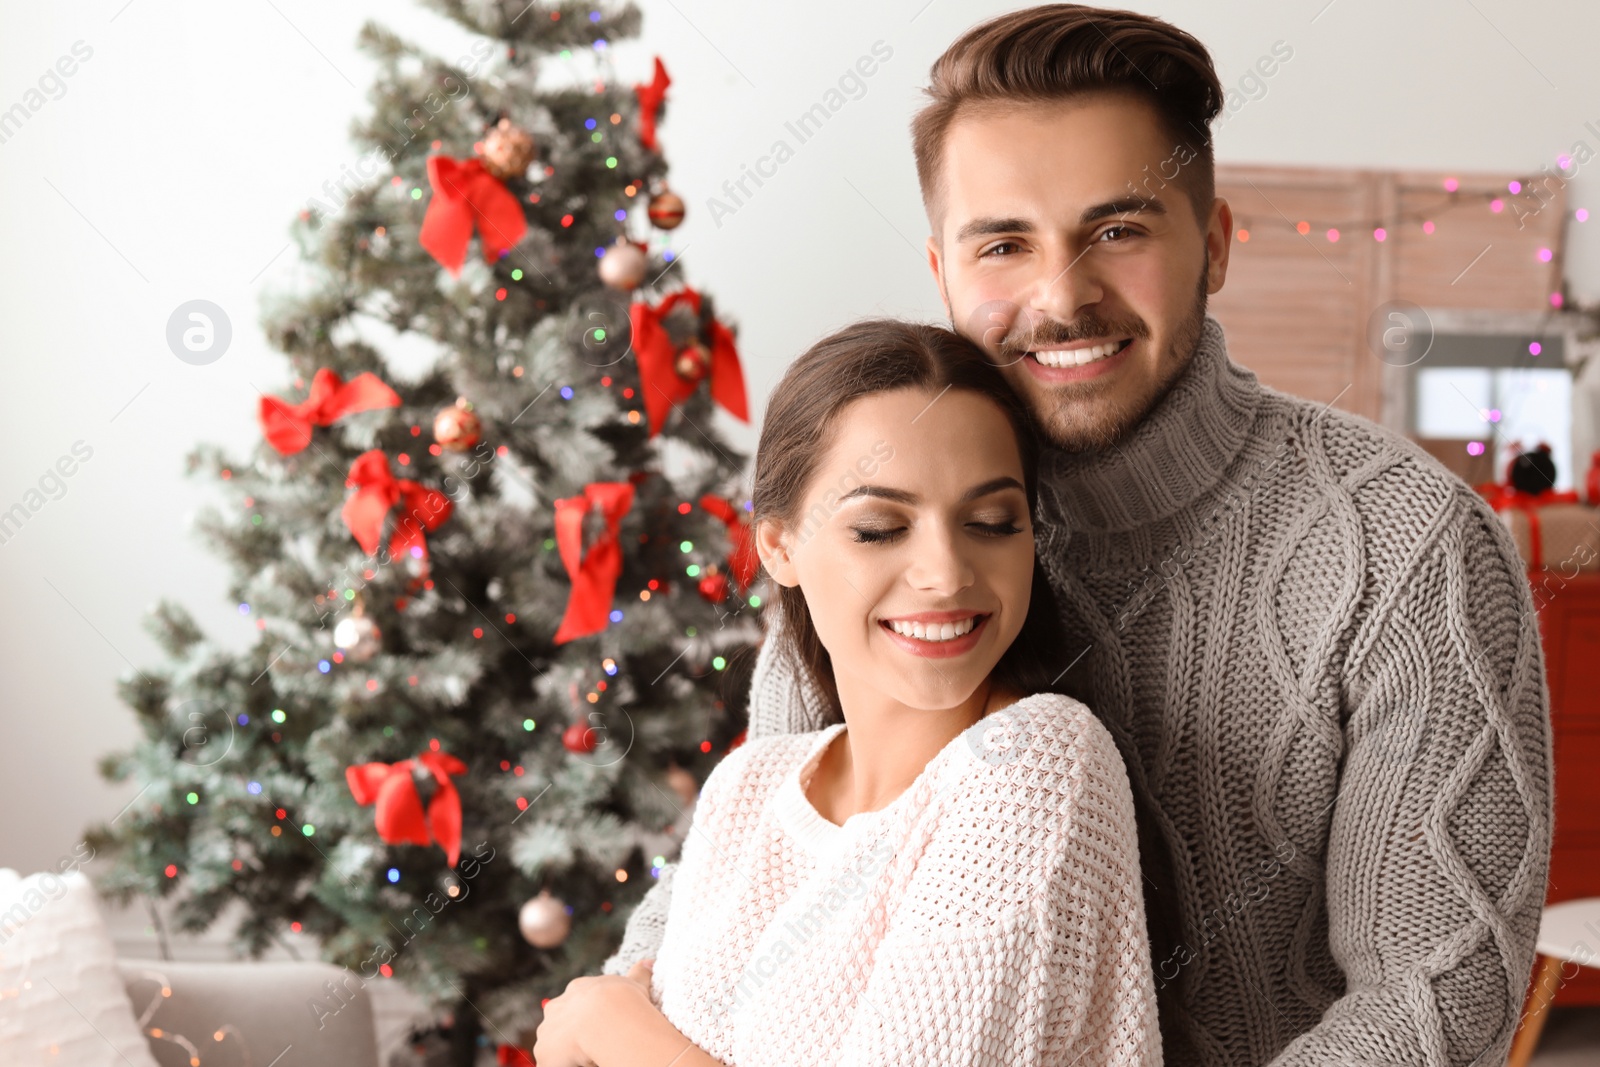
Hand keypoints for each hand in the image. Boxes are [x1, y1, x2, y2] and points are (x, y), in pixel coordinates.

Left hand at [532, 960, 654, 1066]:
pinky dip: (562, 1065)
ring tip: (586, 1057)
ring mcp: (547, 1031)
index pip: (578, 1004)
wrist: (606, 1017)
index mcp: (575, 991)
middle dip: (572, 1033)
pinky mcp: (544, 1054)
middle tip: (592, 1044)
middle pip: (560, 1023)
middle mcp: (556, 1008)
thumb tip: (648, 963)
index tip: (602, 1025)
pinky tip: (580, 1065)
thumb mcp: (635, 984)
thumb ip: (639, 973)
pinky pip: (550, 1063)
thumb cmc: (623, 1000)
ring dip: (565, 1052)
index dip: (589, 1016)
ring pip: (553, 1044)